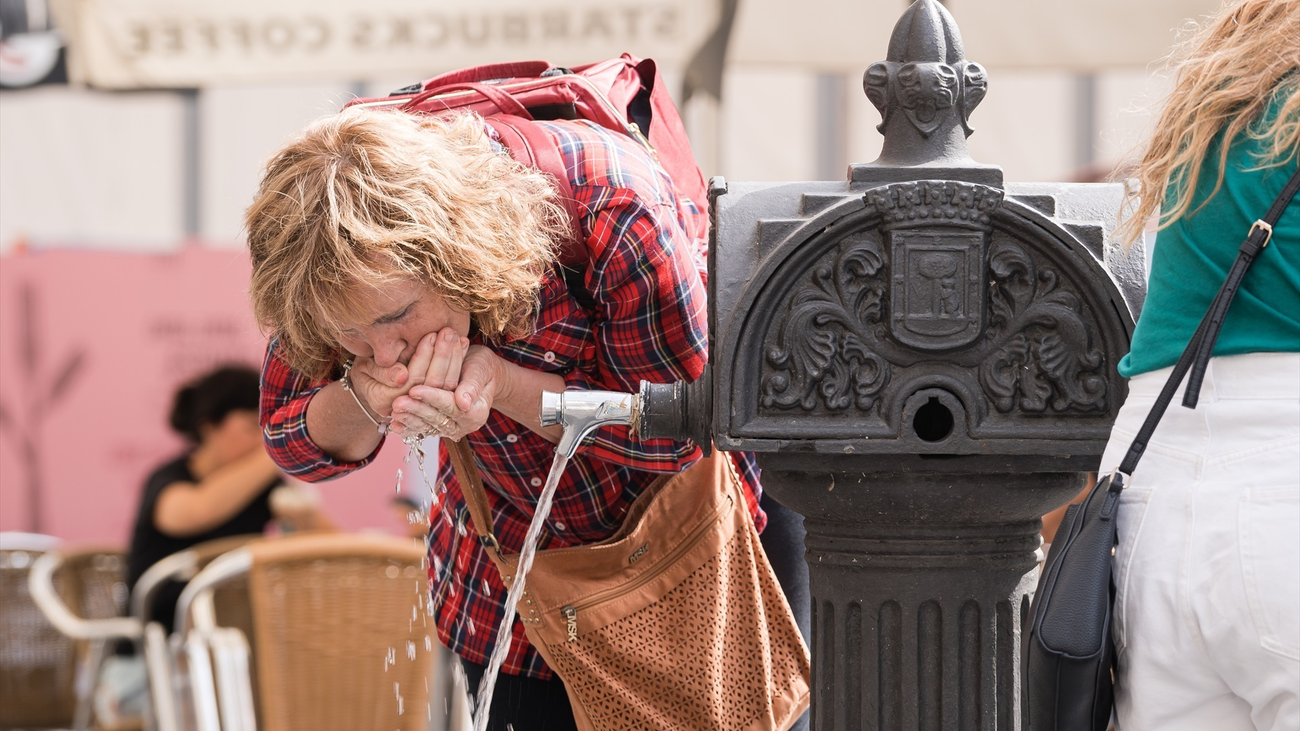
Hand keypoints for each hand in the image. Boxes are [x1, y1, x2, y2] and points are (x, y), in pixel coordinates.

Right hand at [347, 328, 466, 417]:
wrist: (369, 383)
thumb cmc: (363, 368)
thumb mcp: (364, 366)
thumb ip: (381, 371)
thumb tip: (401, 376)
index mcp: (384, 401)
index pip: (411, 379)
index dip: (423, 357)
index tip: (431, 335)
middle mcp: (405, 409)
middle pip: (431, 383)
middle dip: (443, 356)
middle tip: (449, 332)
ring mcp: (420, 407)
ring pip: (443, 386)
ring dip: (454, 360)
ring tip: (458, 336)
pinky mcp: (432, 401)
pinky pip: (448, 385)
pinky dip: (457, 364)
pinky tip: (462, 345)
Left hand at [390, 345, 502, 440]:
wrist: (481, 373)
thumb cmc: (482, 366)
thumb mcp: (480, 369)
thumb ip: (472, 386)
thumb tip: (464, 403)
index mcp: (477, 412)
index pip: (451, 405)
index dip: (432, 397)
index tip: (414, 389)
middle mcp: (465, 424)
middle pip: (437, 418)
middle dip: (416, 409)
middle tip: (397, 403)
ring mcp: (451, 428)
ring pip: (428, 426)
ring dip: (409, 419)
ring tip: (393, 412)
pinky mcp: (440, 427)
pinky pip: (423, 429)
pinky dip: (409, 427)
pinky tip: (395, 425)